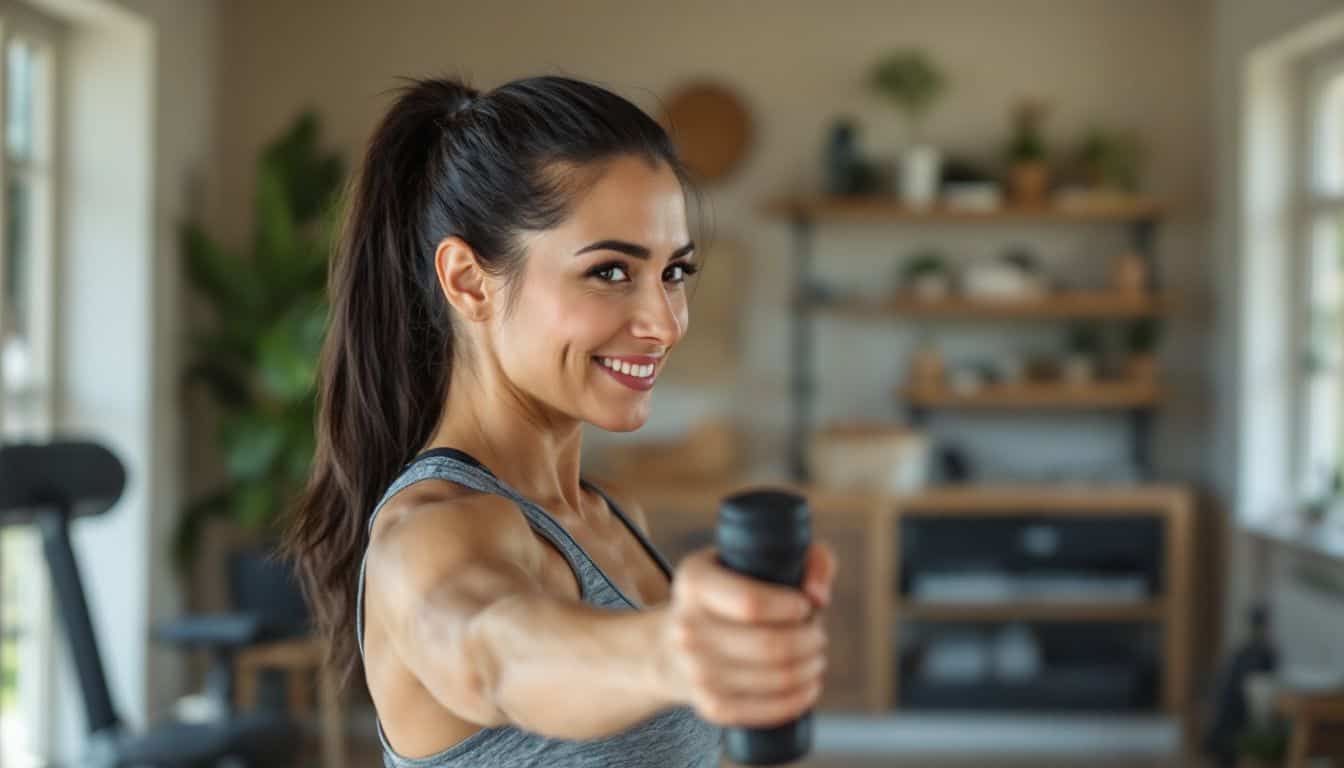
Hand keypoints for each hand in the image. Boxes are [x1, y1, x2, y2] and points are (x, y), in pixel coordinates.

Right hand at [657, 543, 836, 726]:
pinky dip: (799, 699)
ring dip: (811, 668)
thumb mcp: (758, 560)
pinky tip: (809, 685)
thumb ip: (809, 559)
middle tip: (816, 633)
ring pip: (777, 678)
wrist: (674, 645)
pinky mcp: (710, 706)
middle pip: (771, 645)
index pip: (752, 603)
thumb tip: (818, 597)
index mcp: (694, 582)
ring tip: (814, 656)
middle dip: (811, 639)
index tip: (805, 605)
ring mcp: (695, 672)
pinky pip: (767, 711)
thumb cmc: (732, 595)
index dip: (794, 607)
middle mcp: (686, 628)